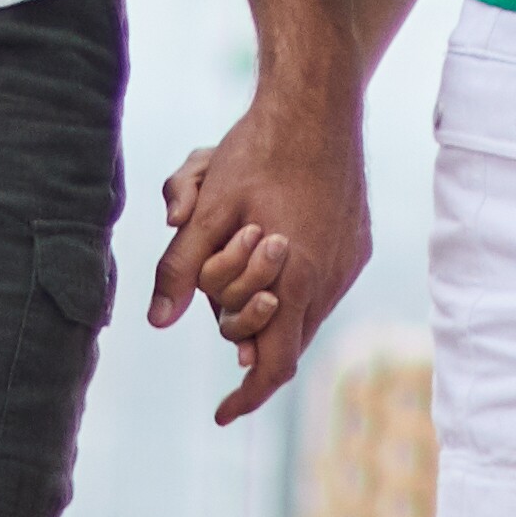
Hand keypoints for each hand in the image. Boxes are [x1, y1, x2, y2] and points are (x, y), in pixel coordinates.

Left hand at [148, 85, 363, 426]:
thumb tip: (158, 321)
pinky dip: (294, 283)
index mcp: (294, 278)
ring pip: (304, 312)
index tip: (223, 412)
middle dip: (245, 329)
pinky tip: (274, 243)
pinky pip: (323, 285)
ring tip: (240, 259)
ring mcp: (349, 262)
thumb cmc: (259, 151)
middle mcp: (330, 278)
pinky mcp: (357, 244)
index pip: (273, 364)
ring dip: (270, 304)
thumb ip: (181, 269)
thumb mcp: (206, 210)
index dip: (247, 396)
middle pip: (285, 339)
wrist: (318, 103)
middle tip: (214, 293)